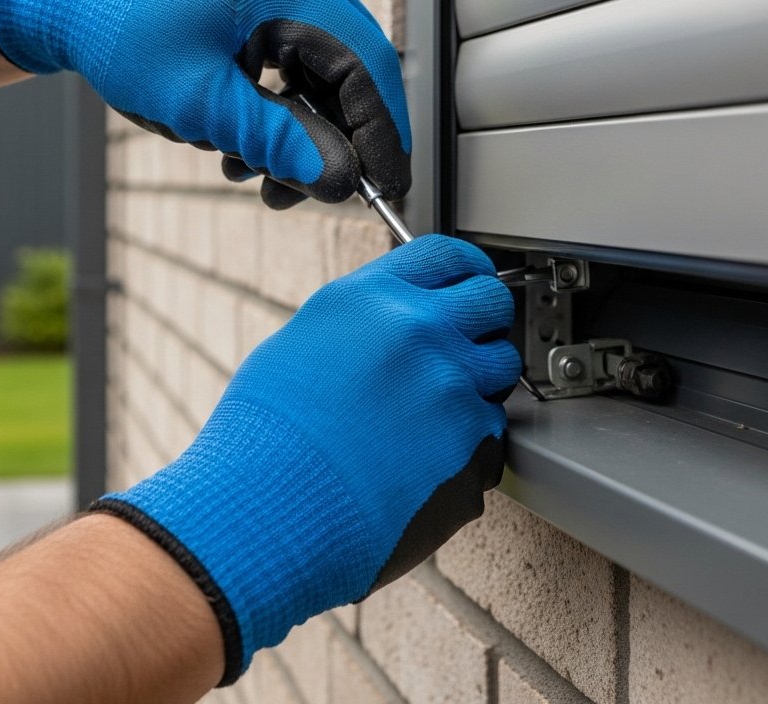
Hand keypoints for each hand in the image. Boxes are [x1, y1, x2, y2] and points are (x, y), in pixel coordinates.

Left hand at [0, 0, 410, 207]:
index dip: (384, 136)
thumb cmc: (125, 37)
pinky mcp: (280, 5)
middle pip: (356, 74)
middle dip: (337, 143)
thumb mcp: (203, 105)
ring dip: (306, 136)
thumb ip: (279, 144)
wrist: (78, 0)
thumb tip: (343, 184)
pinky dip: (288, 115)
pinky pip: (307, 69)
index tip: (388, 191)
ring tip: (259, 179)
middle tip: (313, 194)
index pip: (369, 67)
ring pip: (333, 79)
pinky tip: (249, 151)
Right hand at [91, 235, 519, 684]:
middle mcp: (419, 331)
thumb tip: (391, 317)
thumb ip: (362, 321)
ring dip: (480, 381)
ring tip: (434, 410)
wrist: (265, 512)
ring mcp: (451, 387)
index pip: (447, 254)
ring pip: (502, 365)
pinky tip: (427, 456)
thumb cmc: (265, 437)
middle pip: (491, 299)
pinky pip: (493, 429)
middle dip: (485, 318)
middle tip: (465, 344)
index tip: (470, 280)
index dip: (465, 267)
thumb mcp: (300, 344)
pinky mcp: (471, 444)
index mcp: (372, 298)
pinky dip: (471, 440)